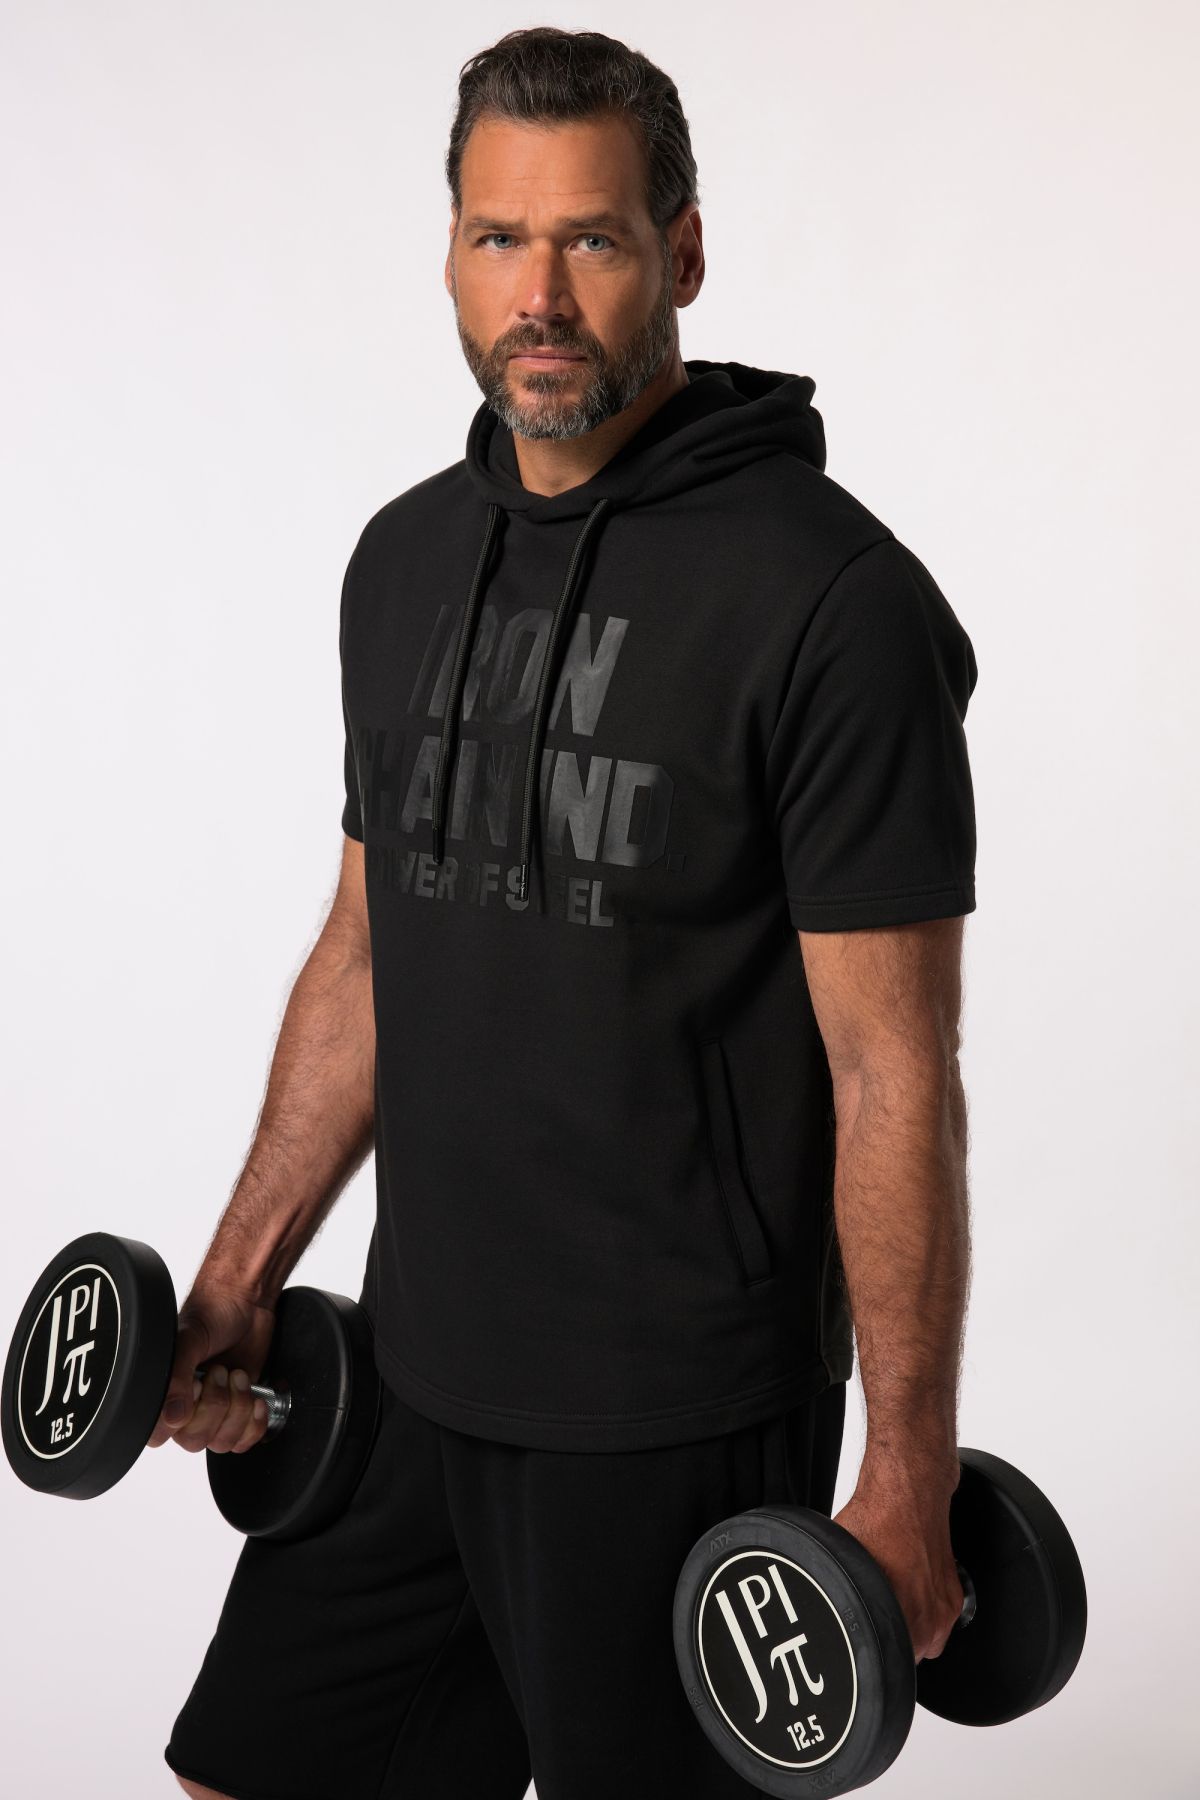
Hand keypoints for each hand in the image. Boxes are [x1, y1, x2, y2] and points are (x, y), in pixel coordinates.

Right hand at [146, 1281, 277, 1455]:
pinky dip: (254, 1422)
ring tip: (237, 1375)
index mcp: (162, 1393)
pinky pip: (244, 1441)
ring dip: (237, 1409)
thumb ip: (176, 1378)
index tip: (196, 1386)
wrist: (247, 1303)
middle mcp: (185, 1408)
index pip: (160, 1434)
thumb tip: (172, 1418)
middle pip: (195, 1441)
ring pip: (222, 1442)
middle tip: (221, 1372)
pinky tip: (255, 1397)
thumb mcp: (189, 1340)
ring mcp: (213, 1412)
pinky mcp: (239, 1413)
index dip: (181, 1418)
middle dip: (216, 1405)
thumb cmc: (212, 1314)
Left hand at [832, 1476, 963, 1661]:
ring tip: (892, 1605)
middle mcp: (927, 1620)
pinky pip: (940, 1622)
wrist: (910, 1492)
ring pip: (927, 1643)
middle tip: (875, 1619)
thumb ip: (838, 1592)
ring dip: (911, 1632)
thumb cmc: (877, 1518)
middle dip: (892, 1643)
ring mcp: (944, 1609)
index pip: (888, 1662)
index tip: (864, 1644)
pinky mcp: (955, 1595)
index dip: (872, 1654)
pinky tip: (908, 1590)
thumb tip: (819, 1606)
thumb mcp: (841, 1558)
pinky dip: (925, 1612)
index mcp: (898, 1616)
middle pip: (908, 1657)